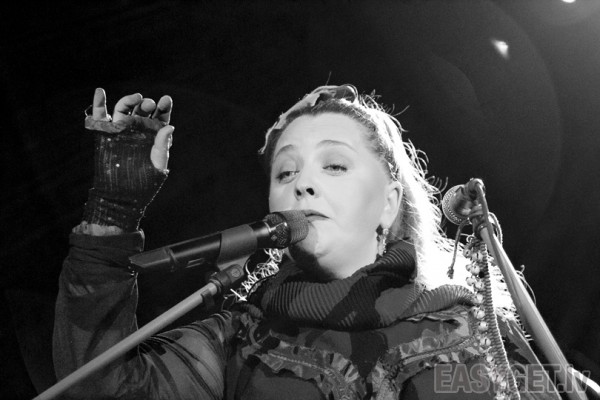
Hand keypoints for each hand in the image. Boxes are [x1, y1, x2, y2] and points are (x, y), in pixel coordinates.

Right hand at [82, 88, 174, 231]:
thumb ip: (162, 145)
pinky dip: (98, 104)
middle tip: (149, 103)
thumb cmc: (145, 183)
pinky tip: (100, 92)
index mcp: (154, 136)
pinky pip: (100, 117)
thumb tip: (170, 126)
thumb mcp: (157, 164)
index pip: (161, 117)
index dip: (164, 107)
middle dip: (147, 104)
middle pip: (142, 110)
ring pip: (124, 110)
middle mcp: (138, 131)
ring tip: (136, 98)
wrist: (122, 197)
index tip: (166, 100)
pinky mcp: (105, 135)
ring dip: (128, 101)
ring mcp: (121, 131)